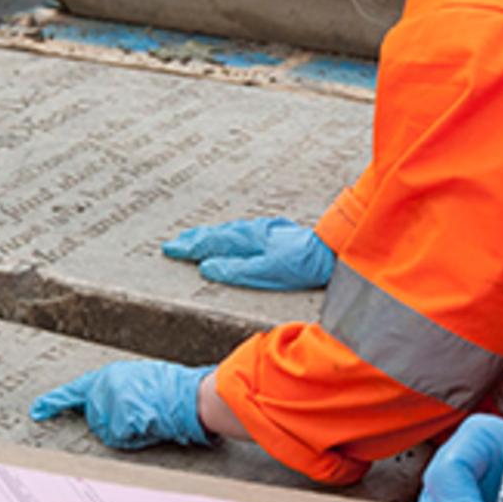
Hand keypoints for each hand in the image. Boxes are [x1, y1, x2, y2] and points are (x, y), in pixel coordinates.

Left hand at [28, 362, 215, 448]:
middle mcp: (104, 387)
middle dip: (115, 424)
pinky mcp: (117, 420)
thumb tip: (113, 407)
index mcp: (108, 376)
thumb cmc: (173, 389)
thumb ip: (119, 391)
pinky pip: (121, 439)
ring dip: (128, 432)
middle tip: (143, 414)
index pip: (74, 391)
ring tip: (150, 417)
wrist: (190, 396)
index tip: (36, 411)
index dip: (53, 402)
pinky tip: (150, 425)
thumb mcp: (139, 380)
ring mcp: (109, 403)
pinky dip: (136, 438)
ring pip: (109, 433)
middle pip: (96, 420)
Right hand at [162, 217, 335, 290]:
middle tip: (175, 243)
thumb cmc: (302, 264)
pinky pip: (241, 232)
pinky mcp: (276, 233)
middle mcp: (254, 230)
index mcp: (248, 238)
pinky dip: (227, 234)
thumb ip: (236, 269)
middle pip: (217, 233)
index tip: (170, 249)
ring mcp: (265, 230)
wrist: (333, 250)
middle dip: (194, 238)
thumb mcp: (266, 272)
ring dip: (209, 234)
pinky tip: (231, 238)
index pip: (211, 243)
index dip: (190, 247)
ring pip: (229, 231)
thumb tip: (206, 267)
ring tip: (196, 238)